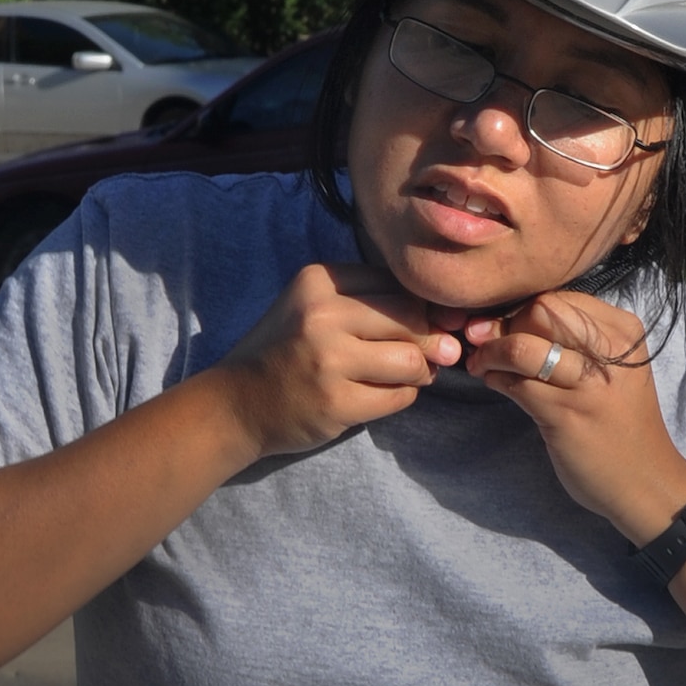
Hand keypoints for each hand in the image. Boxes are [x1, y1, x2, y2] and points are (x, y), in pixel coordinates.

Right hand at [211, 264, 461, 461]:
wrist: (236, 404)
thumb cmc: (284, 352)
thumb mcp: (314, 309)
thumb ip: (372, 304)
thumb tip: (449, 322)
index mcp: (318, 281)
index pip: (397, 284)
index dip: (421, 307)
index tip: (423, 326)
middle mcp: (322, 315)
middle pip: (411, 318)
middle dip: (429, 340)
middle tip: (426, 355)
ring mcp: (328, 360)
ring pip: (412, 359)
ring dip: (420, 372)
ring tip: (406, 376)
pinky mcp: (337, 402)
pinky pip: (400, 397)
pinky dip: (403, 396)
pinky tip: (382, 394)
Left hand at [462, 292, 685, 538]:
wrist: (645, 481)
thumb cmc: (621, 424)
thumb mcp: (611, 371)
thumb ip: (574, 342)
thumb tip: (509, 321)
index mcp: (623, 331)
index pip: (560, 298)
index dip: (523, 307)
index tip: (503, 324)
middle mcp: (611, 351)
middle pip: (541, 311)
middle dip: (504, 323)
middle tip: (483, 340)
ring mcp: (588, 384)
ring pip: (523, 347)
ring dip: (490, 352)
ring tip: (480, 363)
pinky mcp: (566, 414)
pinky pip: (517, 384)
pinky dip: (494, 378)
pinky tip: (492, 382)